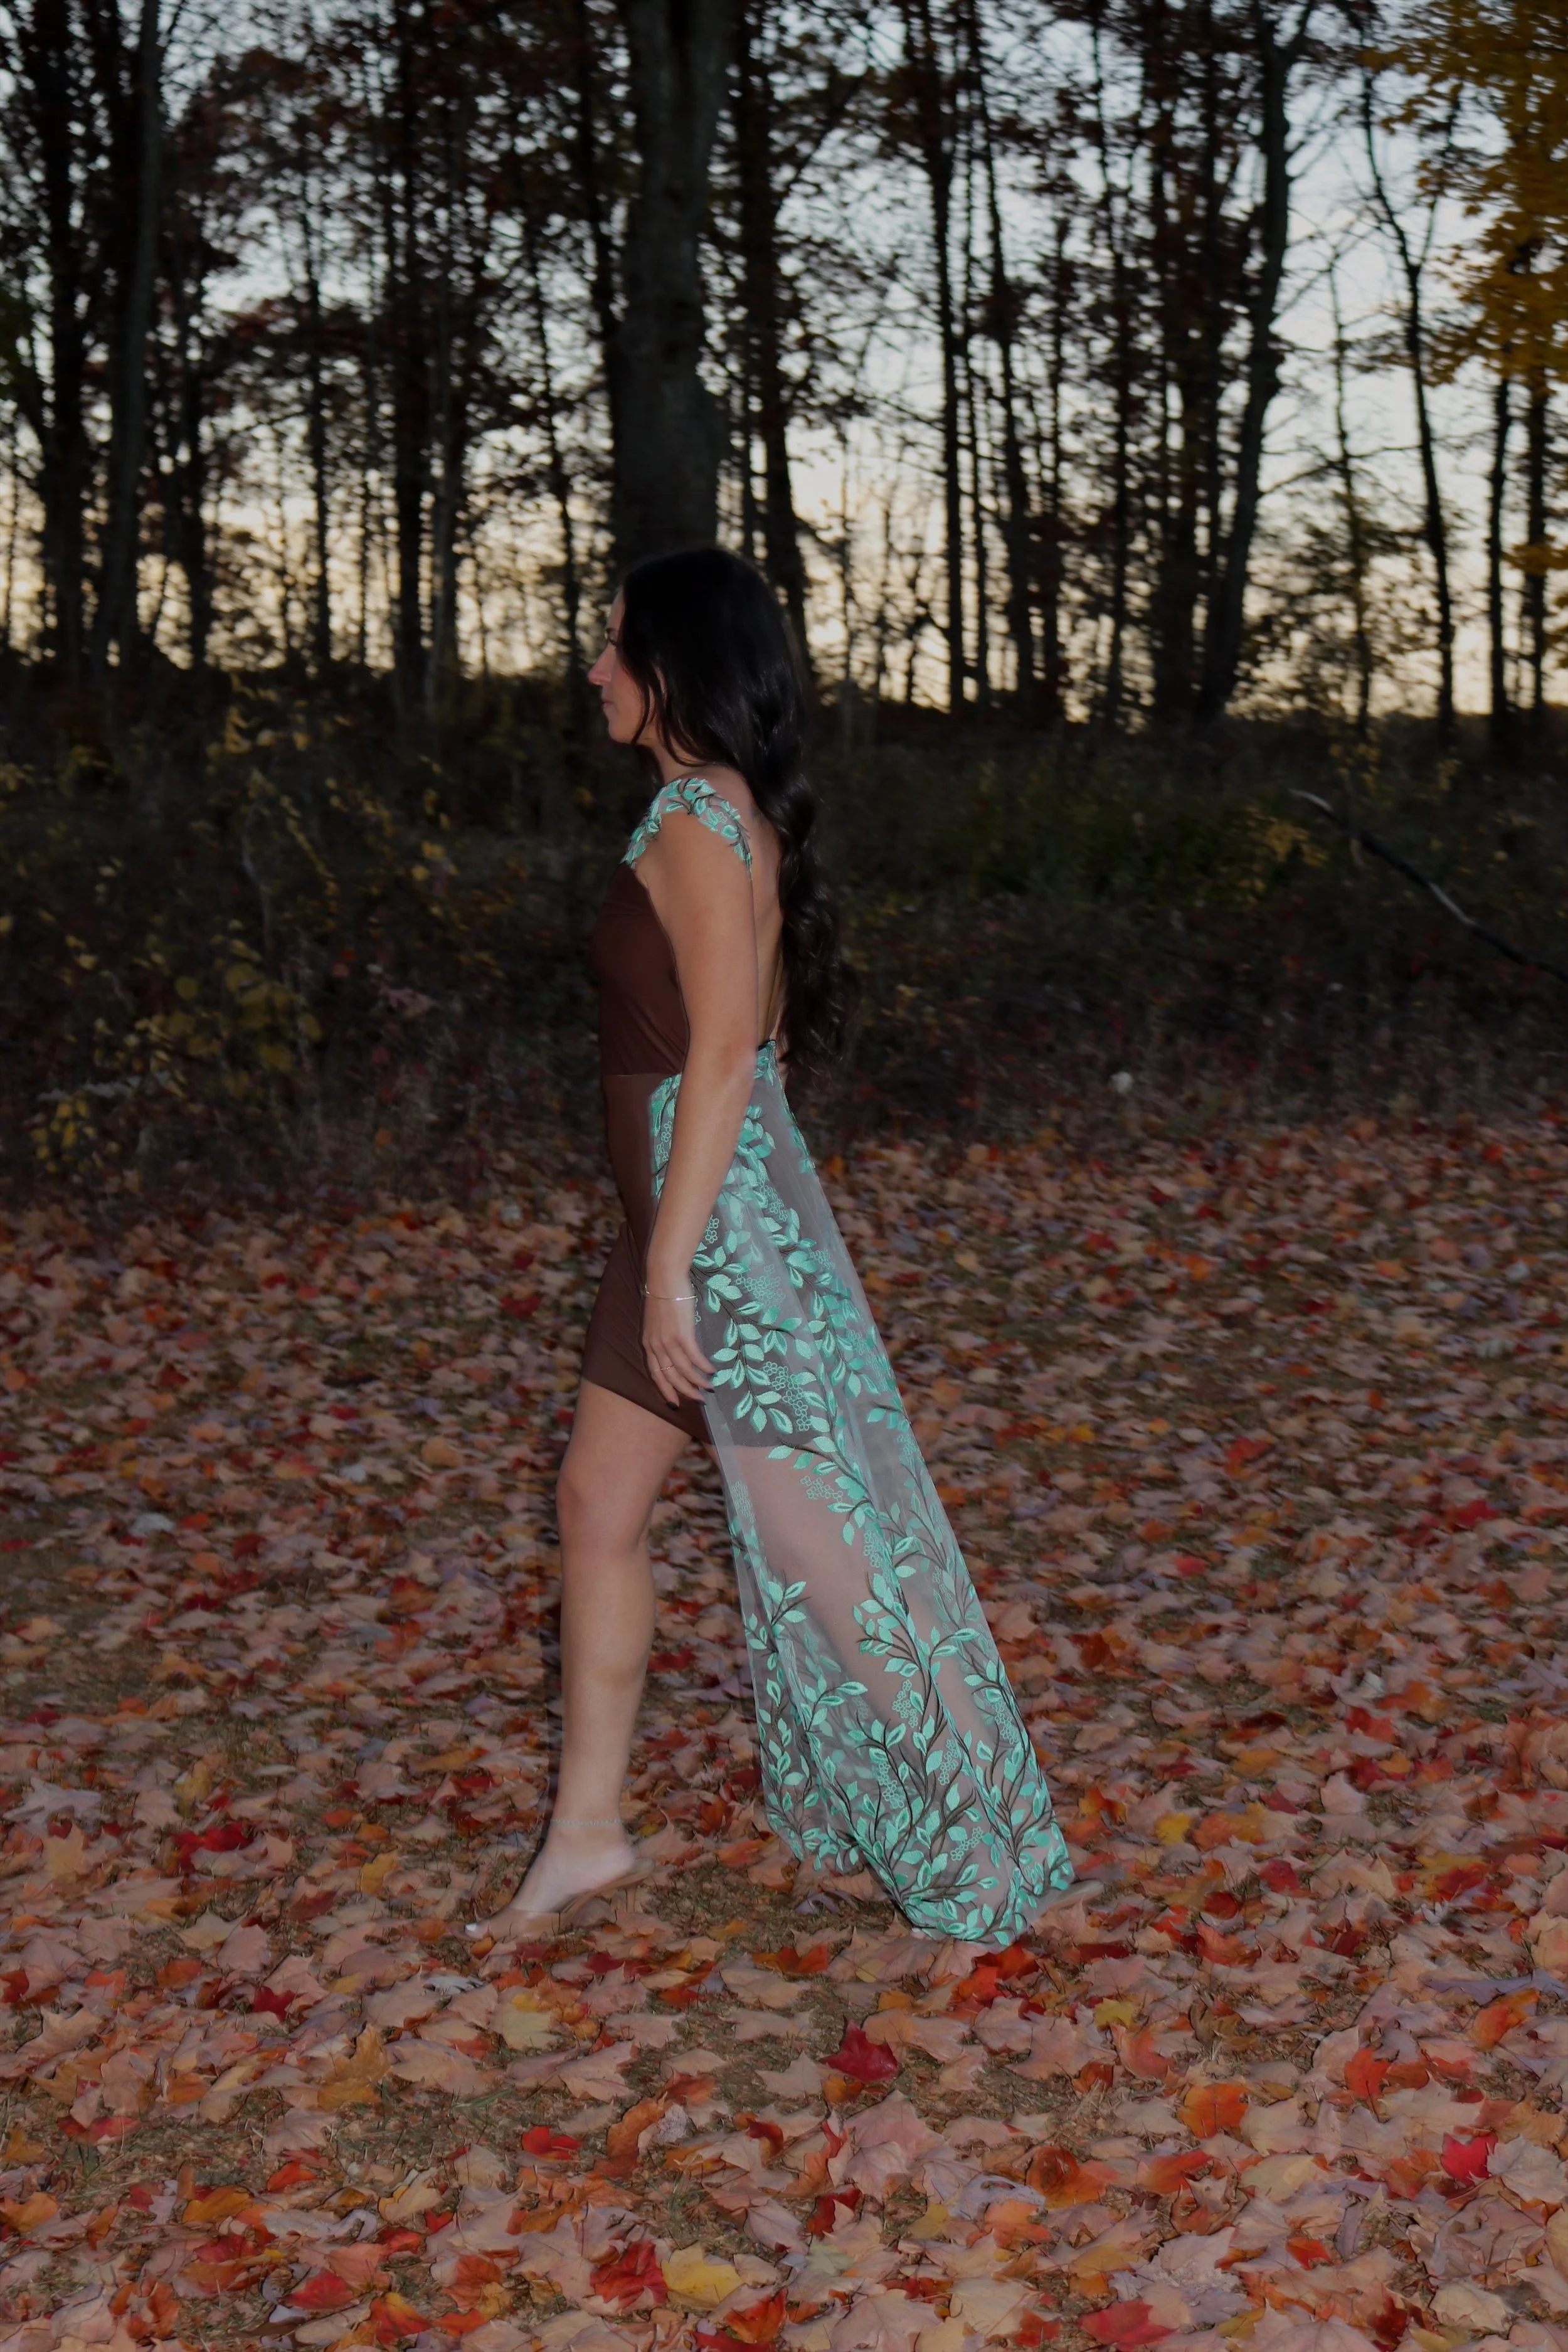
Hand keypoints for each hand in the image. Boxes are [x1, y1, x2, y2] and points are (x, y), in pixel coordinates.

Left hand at [642, 1285, 713, 1407]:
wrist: (664, 1277)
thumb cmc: (664, 1296)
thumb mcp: (657, 1321)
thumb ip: (663, 1336)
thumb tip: (675, 1347)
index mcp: (648, 1344)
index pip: (655, 1374)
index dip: (665, 1390)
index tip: (674, 1403)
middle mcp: (656, 1346)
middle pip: (670, 1377)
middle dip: (685, 1392)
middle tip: (699, 1400)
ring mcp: (668, 1341)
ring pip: (683, 1371)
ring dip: (698, 1382)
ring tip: (710, 1388)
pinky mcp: (682, 1334)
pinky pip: (694, 1357)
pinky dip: (704, 1367)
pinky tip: (713, 1371)